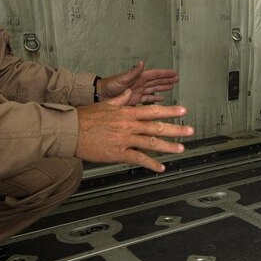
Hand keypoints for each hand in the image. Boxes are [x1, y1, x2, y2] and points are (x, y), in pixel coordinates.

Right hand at [76, 95, 193, 172]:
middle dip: (176, 129)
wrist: (70, 131)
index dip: (170, 111)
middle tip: (190, 130)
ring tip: (181, 148)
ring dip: (168, 146)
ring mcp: (124, 140)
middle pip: (157, 126)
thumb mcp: (104, 104)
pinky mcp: (118, 153)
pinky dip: (151, 164)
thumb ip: (120, 100)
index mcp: (126, 112)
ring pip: (151, 143)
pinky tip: (160, 167)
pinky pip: (138, 159)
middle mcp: (128, 125)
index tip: (183, 111)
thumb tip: (129, 92)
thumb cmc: (84, 117)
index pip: (152, 110)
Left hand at [98, 61, 179, 104]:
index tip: (174, 73)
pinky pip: (148, 99)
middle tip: (176, 79)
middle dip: (167, 80)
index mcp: (138, 78)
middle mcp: (140, 84)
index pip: (155, 74)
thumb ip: (133, 72)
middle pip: (157, 81)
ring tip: (172, 86)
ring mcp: (138, 92)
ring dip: (163, 88)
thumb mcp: (122, 78)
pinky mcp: (135, 99)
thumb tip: (142, 63)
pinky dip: (155, 99)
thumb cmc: (109, 85)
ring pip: (154, 89)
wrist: (101, 95)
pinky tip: (161, 99)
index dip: (165, 74)